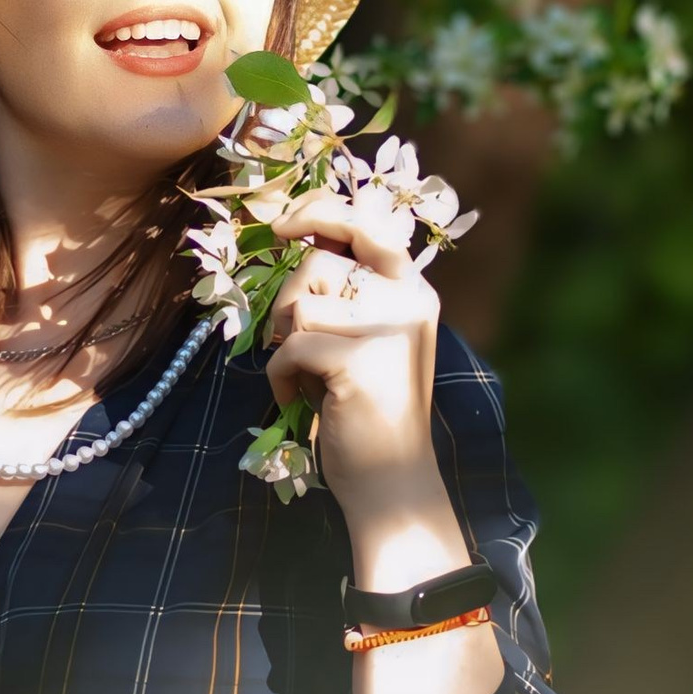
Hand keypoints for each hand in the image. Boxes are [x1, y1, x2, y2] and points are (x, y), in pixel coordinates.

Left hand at [261, 194, 499, 693]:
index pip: (366, 223)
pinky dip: (280, 377)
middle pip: (319, 262)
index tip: (280, 224)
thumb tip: (288, 240)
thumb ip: (343, 294)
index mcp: (412, 290)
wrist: (392, 482)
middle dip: (286, 300)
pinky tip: (299, 402)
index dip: (318, 210)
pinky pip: (290, 346)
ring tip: (305, 378)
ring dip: (284, 342)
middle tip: (287, 340)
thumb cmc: (366, 412)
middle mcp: (408, 300)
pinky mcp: (358, 359)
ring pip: (301, 302)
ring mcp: (387, 328)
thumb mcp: (363, 341)